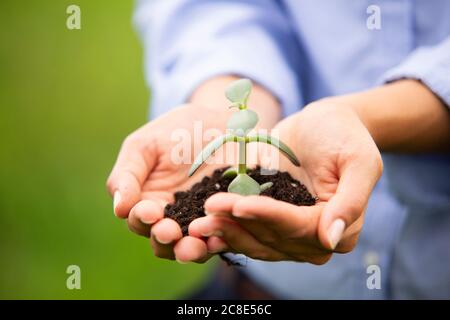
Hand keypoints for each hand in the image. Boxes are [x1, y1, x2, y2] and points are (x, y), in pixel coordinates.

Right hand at [107, 104, 232, 262]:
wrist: (222, 121)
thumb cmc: (177, 131)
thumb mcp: (146, 145)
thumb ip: (128, 173)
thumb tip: (119, 208)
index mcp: (148, 201)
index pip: (139, 220)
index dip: (141, 219)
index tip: (150, 211)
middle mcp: (173, 217)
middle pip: (163, 241)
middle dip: (164, 239)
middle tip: (169, 232)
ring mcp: (201, 220)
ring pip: (192, 246)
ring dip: (191, 250)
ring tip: (195, 245)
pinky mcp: (228, 218)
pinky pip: (223, 236)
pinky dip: (221, 240)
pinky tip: (221, 237)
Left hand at [188, 100, 382, 263]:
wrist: (322, 124)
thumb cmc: (344, 135)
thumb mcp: (359, 160)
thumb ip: (351, 200)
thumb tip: (332, 239)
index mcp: (341, 227)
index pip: (299, 227)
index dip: (269, 217)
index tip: (240, 205)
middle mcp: (314, 238)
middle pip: (273, 238)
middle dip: (239, 226)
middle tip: (207, 214)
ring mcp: (290, 233)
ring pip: (255, 241)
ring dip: (226, 232)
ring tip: (198, 223)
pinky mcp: (269, 223)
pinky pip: (246, 231)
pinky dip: (225, 229)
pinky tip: (202, 225)